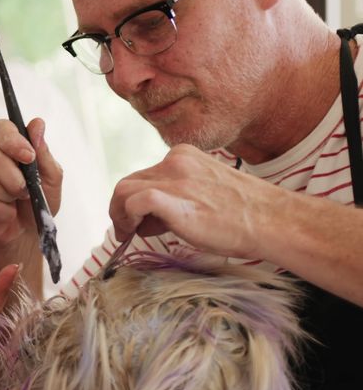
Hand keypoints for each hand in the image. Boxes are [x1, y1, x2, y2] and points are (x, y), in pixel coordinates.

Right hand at [0, 118, 61, 254]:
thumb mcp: (51, 178)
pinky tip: (7, 214)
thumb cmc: (38, 200)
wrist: (26, 232)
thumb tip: (37, 124)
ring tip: (15, 202)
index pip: (0, 128)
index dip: (12, 140)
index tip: (29, 157)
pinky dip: (2, 211)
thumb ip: (43, 152)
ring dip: (7, 195)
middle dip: (14, 177)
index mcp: (6, 145)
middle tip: (25, 190)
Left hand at [109, 144, 281, 260]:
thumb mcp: (205, 195)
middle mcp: (175, 161)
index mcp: (184, 156)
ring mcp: (173, 178)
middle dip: (124, 207)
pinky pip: (133, 201)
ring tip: (128, 234)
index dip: (138, 200)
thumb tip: (146, 220)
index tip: (143, 221)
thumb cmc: (244, 215)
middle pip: (130, 181)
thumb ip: (176, 198)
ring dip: (119, 214)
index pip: (146, 175)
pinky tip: (133, 232)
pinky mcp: (172, 197)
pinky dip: (125, 216)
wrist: (271, 221)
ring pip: (123, 189)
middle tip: (131, 230)